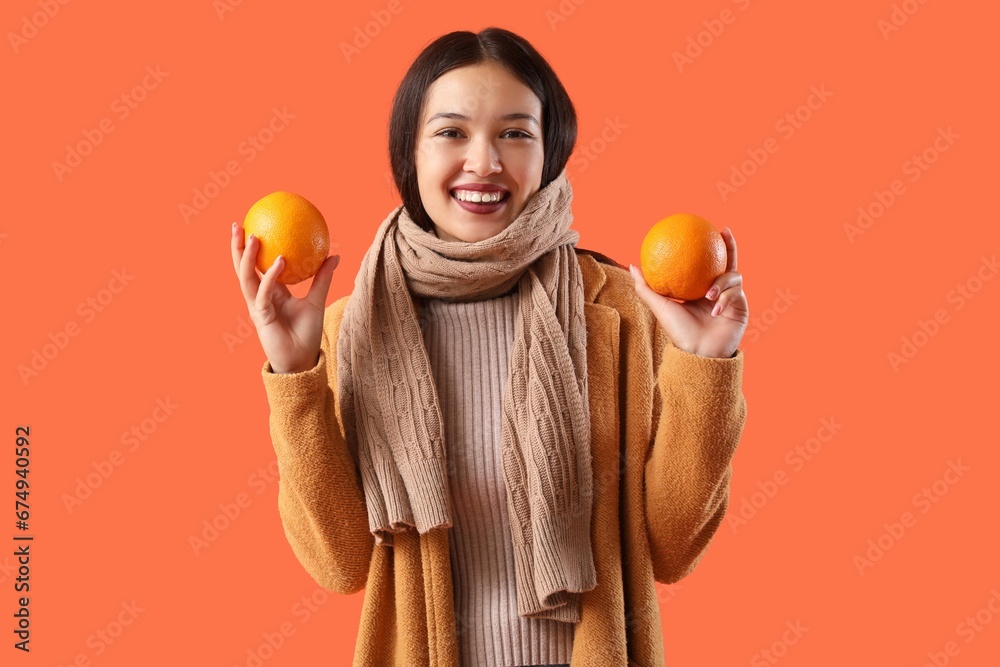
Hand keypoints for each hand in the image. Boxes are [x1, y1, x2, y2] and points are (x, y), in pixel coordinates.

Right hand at [230, 221, 339, 373]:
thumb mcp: (317, 300)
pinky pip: (264, 293)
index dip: (250, 248)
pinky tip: (279, 261)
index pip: (255, 266)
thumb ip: (322, 278)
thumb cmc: (307, 333)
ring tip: (254, 237)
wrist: (302, 360)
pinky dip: (271, 277)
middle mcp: (259, 297)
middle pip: (242, 268)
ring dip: (248, 257)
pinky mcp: (261, 316)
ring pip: (246, 278)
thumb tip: (335, 255)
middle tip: (239, 224)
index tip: (252, 226)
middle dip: (237, 247)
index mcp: (270, 292)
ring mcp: (257, 306)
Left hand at [630, 227, 747, 357]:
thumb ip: (646, 287)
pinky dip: (725, 299)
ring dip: (721, 283)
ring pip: (734, 277)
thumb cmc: (678, 331)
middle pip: (729, 263)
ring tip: (708, 295)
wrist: (698, 353)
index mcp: (702, 289)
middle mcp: (719, 291)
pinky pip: (737, 294)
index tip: (708, 228)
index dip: (711, 245)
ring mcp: (732, 299)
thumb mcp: (660, 306)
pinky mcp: (741, 308)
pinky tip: (714, 308)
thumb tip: (632, 264)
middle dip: (730, 246)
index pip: (708, 262)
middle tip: (725, 231)